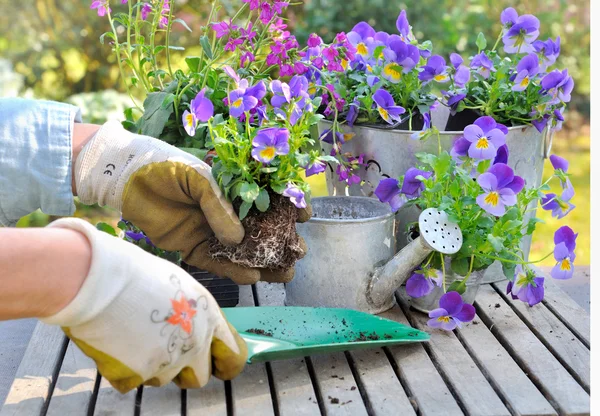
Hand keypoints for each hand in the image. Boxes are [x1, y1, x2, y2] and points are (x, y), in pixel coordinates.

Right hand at [42, 218, 246, 393]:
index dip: (226, 363)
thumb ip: (195, 315)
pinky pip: (132, 381)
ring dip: (152, 364)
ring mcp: (165, 364)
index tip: (219, 365)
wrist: (98, 279)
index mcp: (209, 320)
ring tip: (133, 334)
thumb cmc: (137, 273)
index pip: (234, 357)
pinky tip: (116, 343)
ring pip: (163, 379)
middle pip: (199, 377)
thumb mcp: (181, 286)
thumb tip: (197, 328)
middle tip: (166, 351)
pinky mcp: (134, 376)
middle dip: (186, 369)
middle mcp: (193, 345)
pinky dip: (124, 369)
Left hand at [74, 121, 309, 283]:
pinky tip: (253, 278)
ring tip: (284, 274)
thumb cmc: (166, 168)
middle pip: (261, 230)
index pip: (268, 198)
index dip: (289, 207)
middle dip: (282, 242)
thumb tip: (237, 238)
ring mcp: (211, 232)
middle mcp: (227, 212)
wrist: (127, 181)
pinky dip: (235, 272)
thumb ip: (218, 206)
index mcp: (233, 188)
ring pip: (244, 252)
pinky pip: (218, 263)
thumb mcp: (197, 179)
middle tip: (297, 253)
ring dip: (265, 263)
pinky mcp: (193, 248)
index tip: (305, 217)